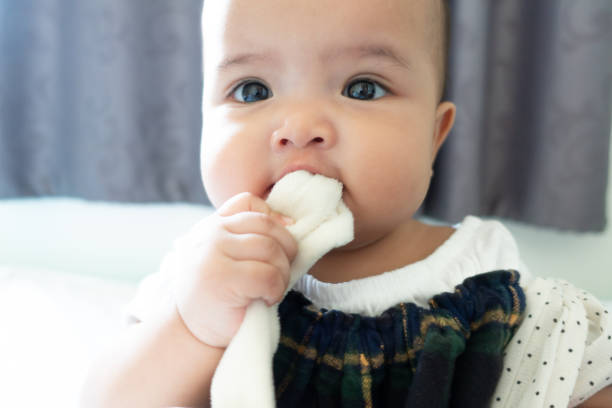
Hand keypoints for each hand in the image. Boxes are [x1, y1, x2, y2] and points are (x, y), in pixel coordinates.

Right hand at [168, 192, 297, 347]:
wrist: (191, 334)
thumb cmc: (219, 296)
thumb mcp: (227, 257)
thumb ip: (247, 236)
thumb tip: (289, 221)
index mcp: (211, 226)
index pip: (249, 203)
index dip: (274, 219)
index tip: (280, 245)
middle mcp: (210, 234)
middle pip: (267, 226)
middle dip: (285, 250)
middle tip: (280, 274)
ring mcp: (214, 254)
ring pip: (271, 250)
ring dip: (282, 273)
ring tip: (271, 289)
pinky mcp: (223, 278)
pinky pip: (269, 275)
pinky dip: (276, 289)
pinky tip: (265, 300)